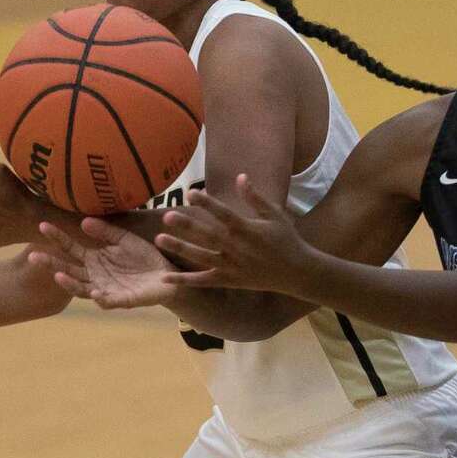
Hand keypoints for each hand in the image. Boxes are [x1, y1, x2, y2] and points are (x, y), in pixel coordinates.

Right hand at [28, 218, 175, 310]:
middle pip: (68, 271)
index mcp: (94, 259)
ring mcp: (106, 289)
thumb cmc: (143, 256)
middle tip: (33, 256)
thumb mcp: (124, 239)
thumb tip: (84, 221)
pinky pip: (108, 301)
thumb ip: (105, 232)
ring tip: (58, 276)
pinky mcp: (122, 300)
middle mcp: (94, 276)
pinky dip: (100, 298)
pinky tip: (94, 292)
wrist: (167, 274)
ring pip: (82, 289)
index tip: (43, 225)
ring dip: (69, 284)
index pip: (70, 248)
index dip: (57, 238)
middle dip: (51, 265)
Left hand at [156, 176, 309, 293]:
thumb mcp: (274, 214)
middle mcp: (236, 248)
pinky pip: (203, 281)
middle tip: (167, 216)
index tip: (190, 193)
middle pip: (208, 235)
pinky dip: (185, 280)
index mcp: (247, 229)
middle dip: (187, 226)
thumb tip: (240, 176)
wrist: (296, 272)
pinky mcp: (229, 281)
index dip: (207, 203)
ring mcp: (231, 266)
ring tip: (160, 239)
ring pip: (201, 257)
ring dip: (180, 248)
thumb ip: (255, 197)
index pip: (223, 214)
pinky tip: (166, 277)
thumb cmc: (286, 239)